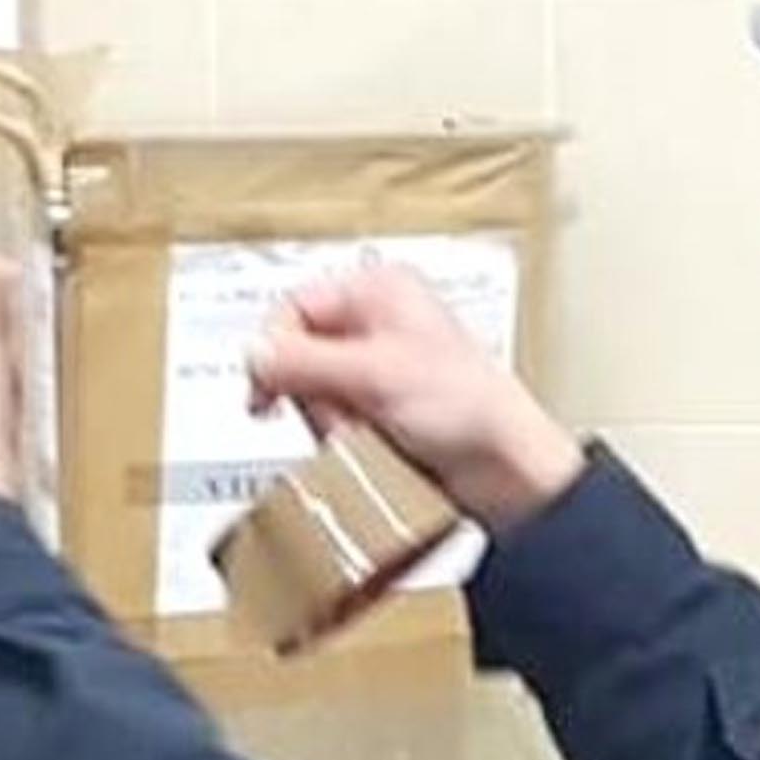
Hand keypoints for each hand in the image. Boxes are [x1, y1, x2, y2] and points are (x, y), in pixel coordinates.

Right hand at [243, 261, 582, 533]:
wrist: (506, 469)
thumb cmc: (471, 408)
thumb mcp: (375, 374)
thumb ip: (303, 362)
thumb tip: (253, 354)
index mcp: (379, 290)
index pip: (293, 307)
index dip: (276, 349)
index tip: (269, 389)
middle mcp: (376, 324)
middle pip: (298, 357)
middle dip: (315, 397)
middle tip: (349, 412)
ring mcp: (376, 371)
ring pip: (312, 397)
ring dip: (334, 424)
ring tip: (370, 433)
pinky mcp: (379, 412)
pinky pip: (334, 425)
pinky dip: (346, 441)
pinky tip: (373, 448)